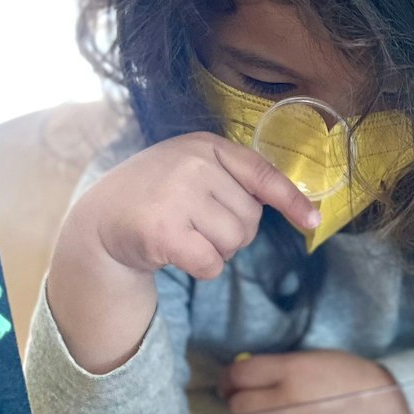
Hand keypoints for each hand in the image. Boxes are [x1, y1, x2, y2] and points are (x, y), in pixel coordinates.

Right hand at [46, 133, 318, 372]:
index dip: (291, 200)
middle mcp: (192, 164)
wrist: (100, 219)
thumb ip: (238, 180)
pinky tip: (177, 252)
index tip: (313, 221)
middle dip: (231, 232)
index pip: (261, 174)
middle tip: (195, 223)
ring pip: (234, 243)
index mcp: (205, 146)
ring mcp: (176, 196)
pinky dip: (202, 268)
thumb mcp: (194, 170)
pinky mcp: (163, 232)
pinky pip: (212, 264)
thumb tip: (306, 210)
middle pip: (250, 219)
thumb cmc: (158, 196)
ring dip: (216, 251)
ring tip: (184, 233)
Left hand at [218, 351, 413, 413]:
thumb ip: (282, 367)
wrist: (392, 411)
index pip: (239, 376)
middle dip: (240, 404)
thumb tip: (247, 375)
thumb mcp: (317, 359)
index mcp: (292, 372)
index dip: (229, 380)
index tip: (231, 384)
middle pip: (239, 408)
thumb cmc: (356, 379)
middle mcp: (288, 404)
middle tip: (250, 404)